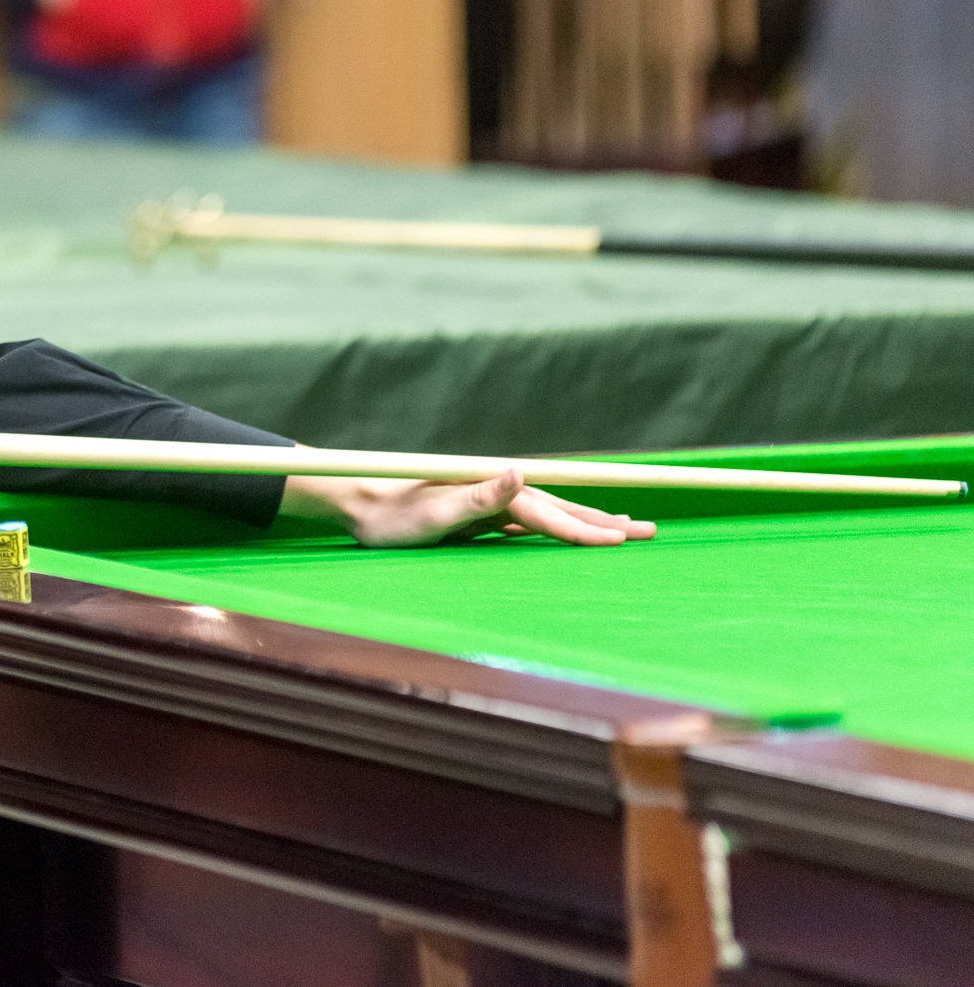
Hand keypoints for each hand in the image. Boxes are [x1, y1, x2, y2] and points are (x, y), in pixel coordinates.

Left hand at [281, 470, 655, 548]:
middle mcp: (497, 490)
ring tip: (625, 528)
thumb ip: (478, 497)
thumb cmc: (392, 515)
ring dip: (588, 523)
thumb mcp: (433, 513)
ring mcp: (491, 503)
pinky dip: (558, 529)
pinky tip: (573, 533)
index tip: (622, 540)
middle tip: (650, 532)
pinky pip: (531, 524)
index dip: (587, 528)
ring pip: (551, 515)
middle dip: (605, 522)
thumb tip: (519, 471)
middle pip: (562, 508)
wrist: (359, 504)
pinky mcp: (481, 515)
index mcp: (493, 489)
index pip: (550, 513)